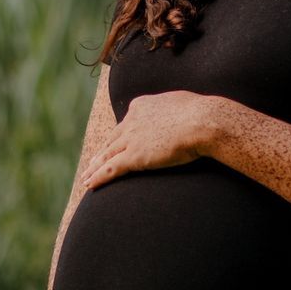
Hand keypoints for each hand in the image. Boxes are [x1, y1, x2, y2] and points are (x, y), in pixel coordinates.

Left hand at [78, 91, 228, 189]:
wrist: (203, 121)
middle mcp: (132, 121)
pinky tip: (89, 185)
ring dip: (95, 168)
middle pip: (113, 139)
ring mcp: (131, 139)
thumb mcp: (183, 104)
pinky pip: (110, 169)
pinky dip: (98, 178)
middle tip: (93, 162)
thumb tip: (181, 113)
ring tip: (87, 177)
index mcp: (142, 106)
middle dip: (102, 152)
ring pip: (107, 155)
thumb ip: (173, 109)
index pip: (127, 123)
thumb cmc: (202, 113)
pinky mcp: (134, 156)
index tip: (115, 144)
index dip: (120, 136)